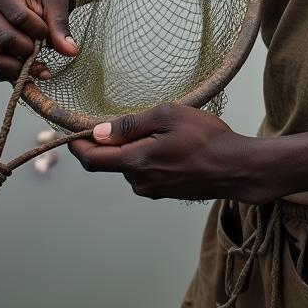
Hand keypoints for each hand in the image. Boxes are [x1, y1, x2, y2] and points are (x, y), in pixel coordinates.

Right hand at [0, 0, 77, 80]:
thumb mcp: (55, 1)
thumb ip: (61, 24)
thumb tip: (70, 51)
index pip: (18, 18)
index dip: (38, 29)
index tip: (47, 30)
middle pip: (4, 40)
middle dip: (30, 49)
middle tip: (44, 46)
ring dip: (20, 68)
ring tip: (42, 68)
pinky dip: (15, 75)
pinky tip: (33, 71)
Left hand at [68, 104, 250, 201]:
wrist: (237, 168)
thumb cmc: (205, 137)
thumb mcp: (168, 116)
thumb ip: (130, 125)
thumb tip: (97, 132)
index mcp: (135, 162)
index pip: (92, 159)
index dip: (77, 144)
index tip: (70, 130)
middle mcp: (139, 182)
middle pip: (112, 161)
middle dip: (112, 141)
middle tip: (127, 118)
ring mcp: (153, 190)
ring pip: (131, 165)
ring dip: (135, 148)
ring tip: (162, 129)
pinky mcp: (167, 191)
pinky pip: (147, 171)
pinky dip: (150, 156)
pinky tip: (173, 144)